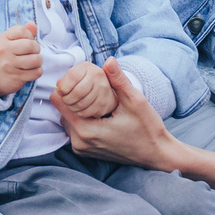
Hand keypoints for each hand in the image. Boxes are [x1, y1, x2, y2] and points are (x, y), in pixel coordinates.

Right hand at [0, 24, 40, 97]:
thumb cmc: (6, 54)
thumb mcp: (10, 40)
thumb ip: (24, 31)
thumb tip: (33, 25)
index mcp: (2, 39)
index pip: (23, 30)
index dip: (29, 35)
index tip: (26, 40)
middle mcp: (4, 51)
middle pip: (31, 45)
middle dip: (36, 48)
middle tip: (33, 52)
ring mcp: (9, 65)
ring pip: (35, 60)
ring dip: (39, 60)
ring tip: (34, 60)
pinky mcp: (16, 77)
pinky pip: (36, 72)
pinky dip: (38, 71)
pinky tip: (32, 69)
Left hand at [53, 59, 116, 119]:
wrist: (105, 87)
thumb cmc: (84, 80)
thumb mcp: (75, 74)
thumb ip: (65, 80)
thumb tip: (59, 90)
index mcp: (87, 67)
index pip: (72, 77)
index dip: (63, 87)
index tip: (61, 91)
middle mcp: (98, 77)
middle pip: (77, 92)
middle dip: (67, 99)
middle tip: (65, 100)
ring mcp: (103, 91)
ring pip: (81, 104)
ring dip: (72, 107)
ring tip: (71, 104)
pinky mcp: (104, 104)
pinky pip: (86, 112)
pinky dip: (79, 112)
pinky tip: (79, 108)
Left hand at [61, 59, 179, 169]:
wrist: (156, 154)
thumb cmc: (147, 129)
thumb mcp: (135, 101)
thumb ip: (118, 80)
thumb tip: (109, 60)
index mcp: (86, 130)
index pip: (58, 102)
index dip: (67, 87)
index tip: (81, 81)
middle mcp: (79, 143)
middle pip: (61, 110)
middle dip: (72, 97)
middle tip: (90, 88)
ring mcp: (81, 149)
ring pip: (67, 120)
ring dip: (76, 109)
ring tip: (95, 100)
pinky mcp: (86, 152)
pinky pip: (74, 130)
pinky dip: (81, 120)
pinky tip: (98, 114)